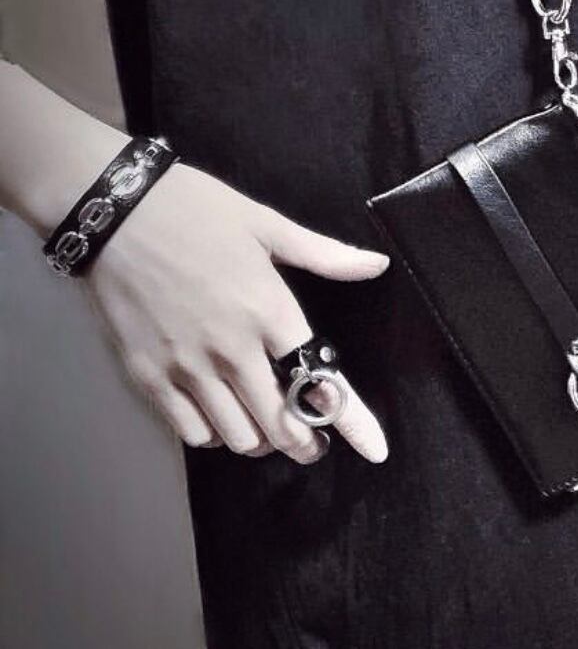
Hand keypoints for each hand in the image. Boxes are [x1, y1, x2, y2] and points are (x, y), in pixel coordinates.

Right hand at [82, 160, 391, 464]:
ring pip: (237, 436)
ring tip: (267, 427)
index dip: (353, 422)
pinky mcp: (148, 376)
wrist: (117, 212)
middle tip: (313, 443)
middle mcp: (232, 348)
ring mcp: (187, 366)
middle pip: (280, 424)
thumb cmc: (198, 211)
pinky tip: (220, 417)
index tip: (375, 449)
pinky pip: (190, 431)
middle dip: (305, 442)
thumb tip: (377, 264)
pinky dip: (213, 435)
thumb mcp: (268, 224)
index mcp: (269, 310)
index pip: (321, 381)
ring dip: (260, 440)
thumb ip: (325, 254)